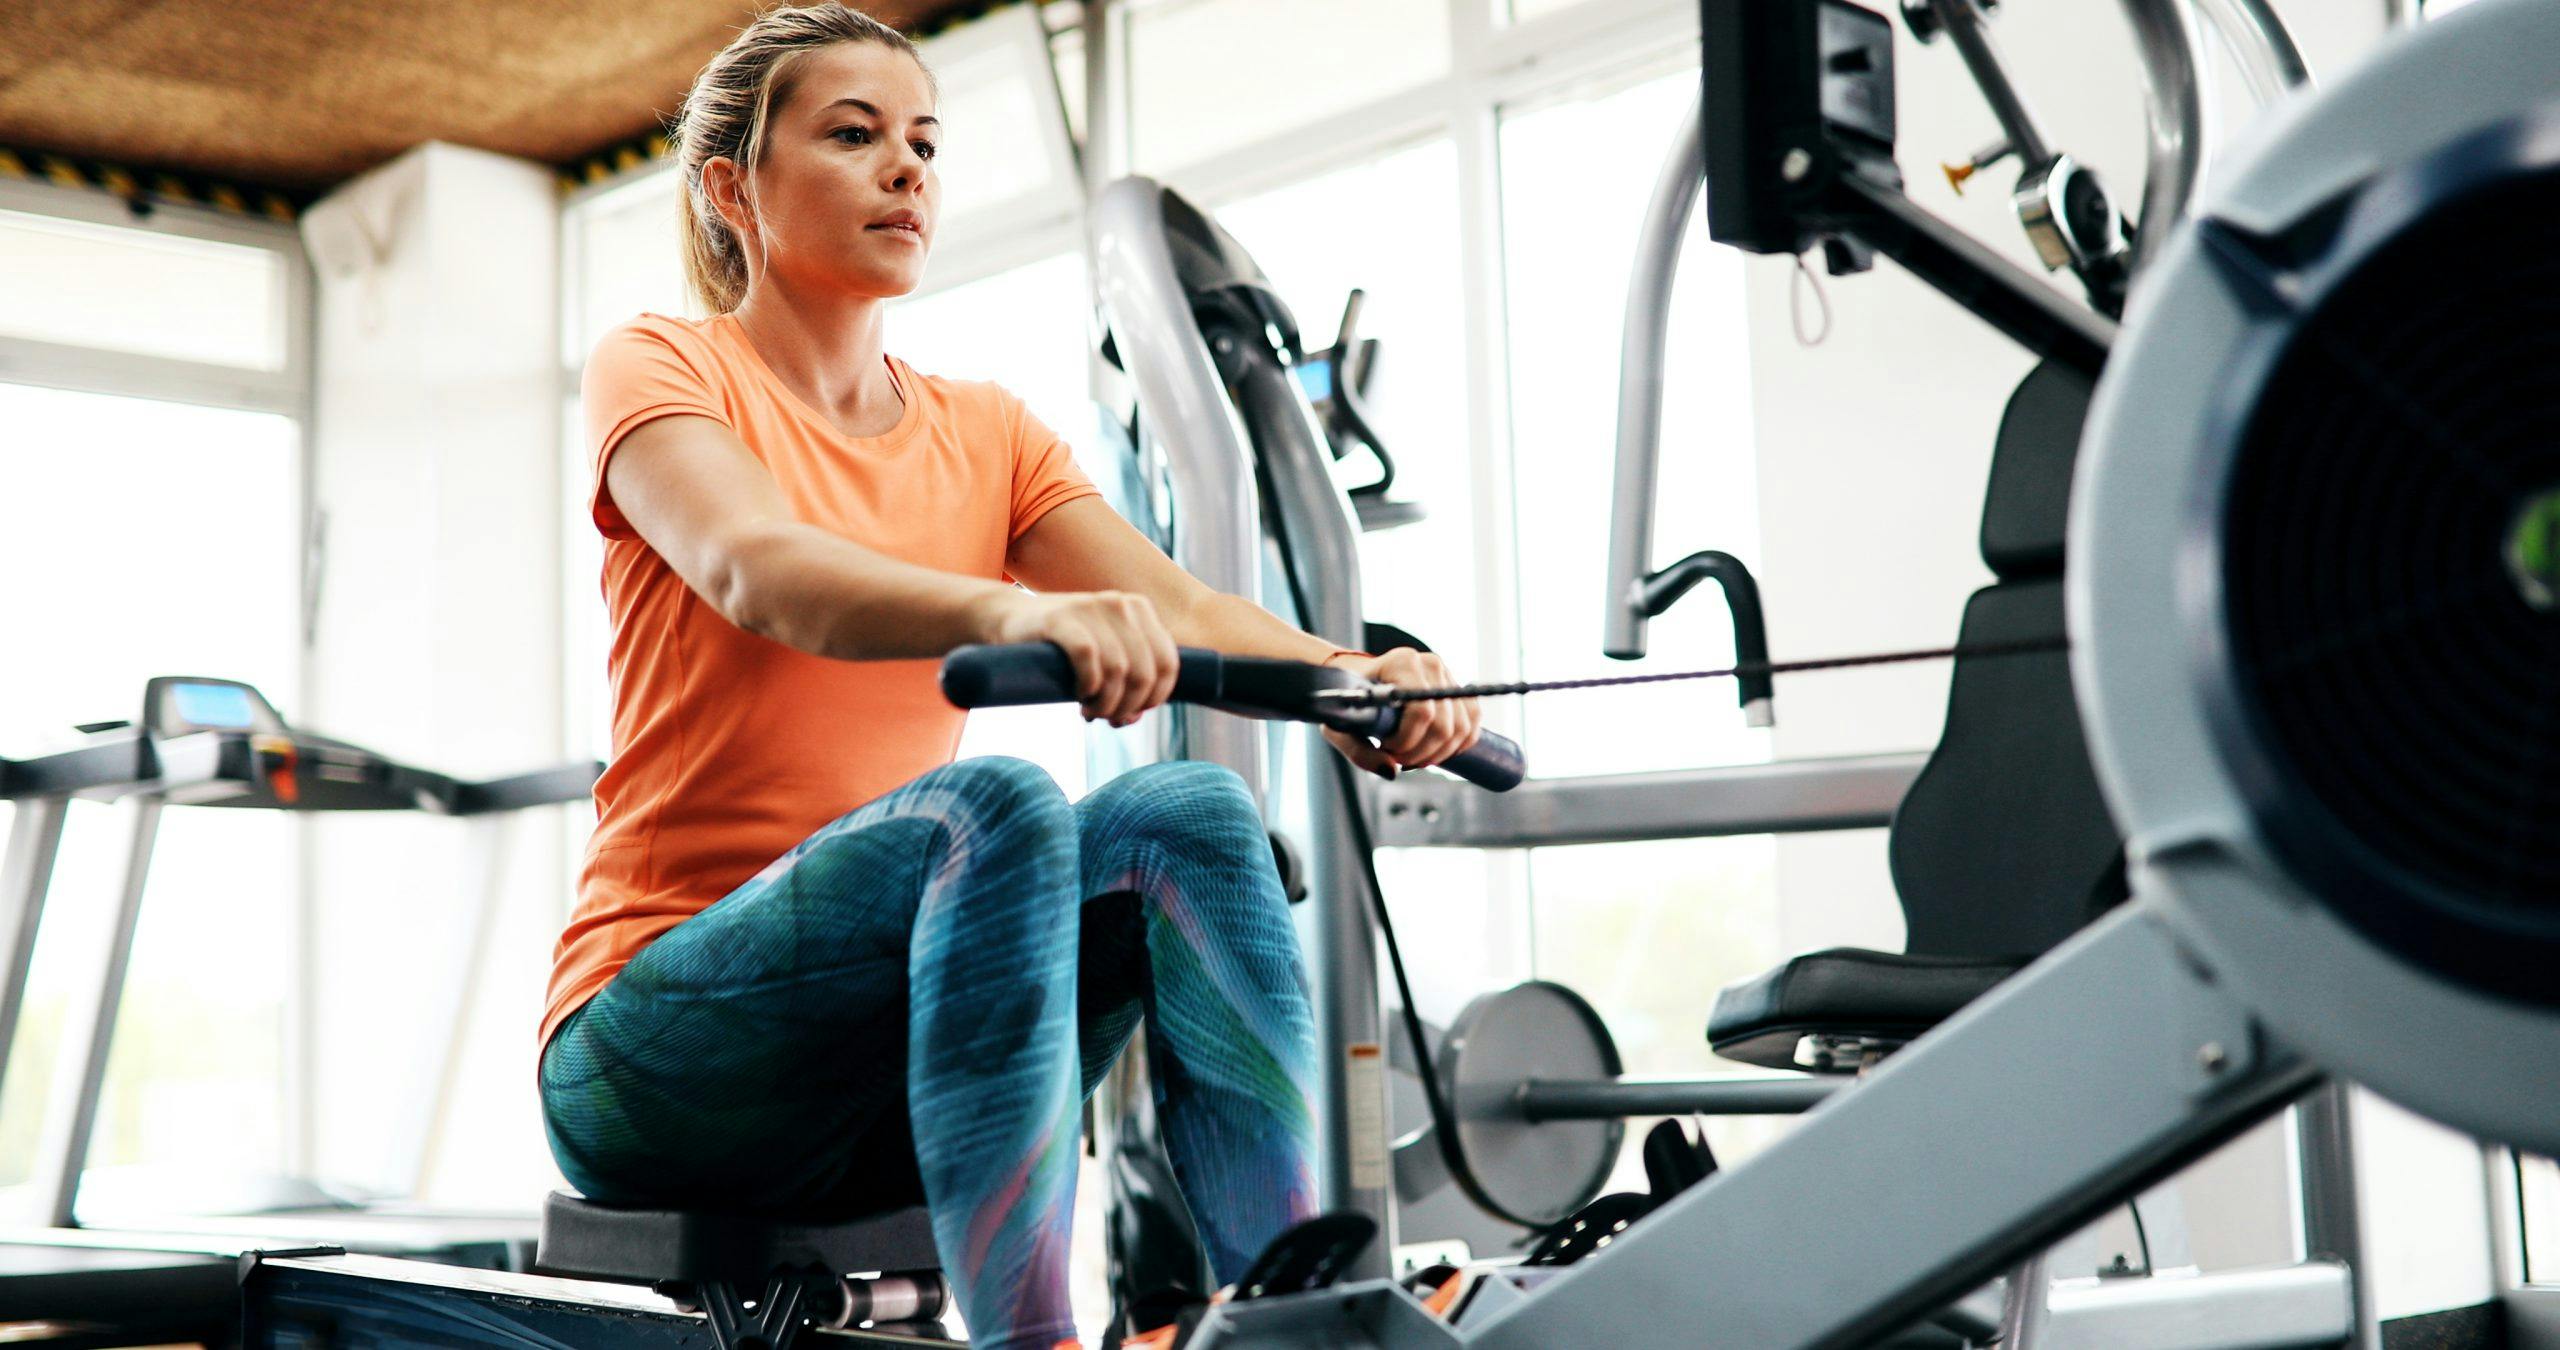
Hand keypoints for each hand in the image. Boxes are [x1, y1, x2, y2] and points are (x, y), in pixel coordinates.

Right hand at [981, 591, 1178, 726]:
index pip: (1168, 663)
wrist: (1010, 619)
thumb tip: (1135, 715)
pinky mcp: (1060, 617)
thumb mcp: (1103, 654)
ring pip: (1118, 670)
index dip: (1155, 698)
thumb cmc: (1061, 646)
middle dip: (1128, 706)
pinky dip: (1088, 684)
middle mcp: (1120, 604)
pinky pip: (1087, 656)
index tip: (1132, 713)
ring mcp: (1090, 606)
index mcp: (1139, 609)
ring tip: (1089, 711)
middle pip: (1144, 672)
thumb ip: (1127, 679)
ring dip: (1105, 703)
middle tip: (1106, 717)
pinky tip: (1079, 693)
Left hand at [1320, 647, 1481, 779]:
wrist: (1359, 683)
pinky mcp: (1458, 689)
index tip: (1387, 748)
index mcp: (1401, 663)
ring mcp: (1447, 675)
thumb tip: (1392, 771)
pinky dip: (1458, 745)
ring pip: (1462, 727)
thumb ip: (1360, 752)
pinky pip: (1473, 723)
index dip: (1408, 741)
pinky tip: (1436, 751)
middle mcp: (1430, 664)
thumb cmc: (1350, 703)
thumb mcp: (1342, 727)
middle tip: (1399, 757)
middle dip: (1422, 752)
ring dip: (1440, 753)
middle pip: (1444, 724)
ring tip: (1413, 755)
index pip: (1422, 711)